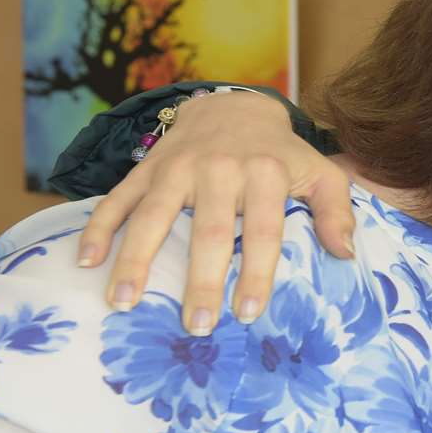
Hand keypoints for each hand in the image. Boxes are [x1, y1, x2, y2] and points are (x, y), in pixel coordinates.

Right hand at [76, 90, 356, 333]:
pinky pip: (117, 198)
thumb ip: (337, 212)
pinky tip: (85, 262)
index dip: (257, 273)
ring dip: (135, 260)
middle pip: (210, 232)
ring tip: (123, 302)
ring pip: (154, 216)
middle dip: (201, 281)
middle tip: (195, 325)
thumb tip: (346, 256)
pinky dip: (98, 228)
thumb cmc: (281, 155)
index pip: (264, 231)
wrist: (234, 107)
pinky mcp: (147, 167)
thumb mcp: (321, 174)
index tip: (248, 313)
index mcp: (266, 174)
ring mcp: (178, 167)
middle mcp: (221, 169)